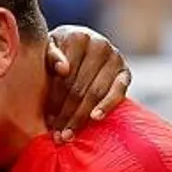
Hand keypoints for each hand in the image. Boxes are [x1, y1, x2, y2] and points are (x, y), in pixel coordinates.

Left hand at [45, 26, 131, 141]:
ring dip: (81, 116)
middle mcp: (100, 44)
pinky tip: (95, 118)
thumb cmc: (57, 50)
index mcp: (77, 37)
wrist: (78, 44)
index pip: (65, 76)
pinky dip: (107, 105)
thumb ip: (51, 55)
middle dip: (66, 113)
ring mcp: (115, 58)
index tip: (46, 119)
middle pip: (79, 87)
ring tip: (68, 134)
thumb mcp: (47, 47)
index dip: (54, 100)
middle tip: (56, 134)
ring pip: (96, 93)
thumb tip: (63, 69)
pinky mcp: (125, 72)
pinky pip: (118, 92)